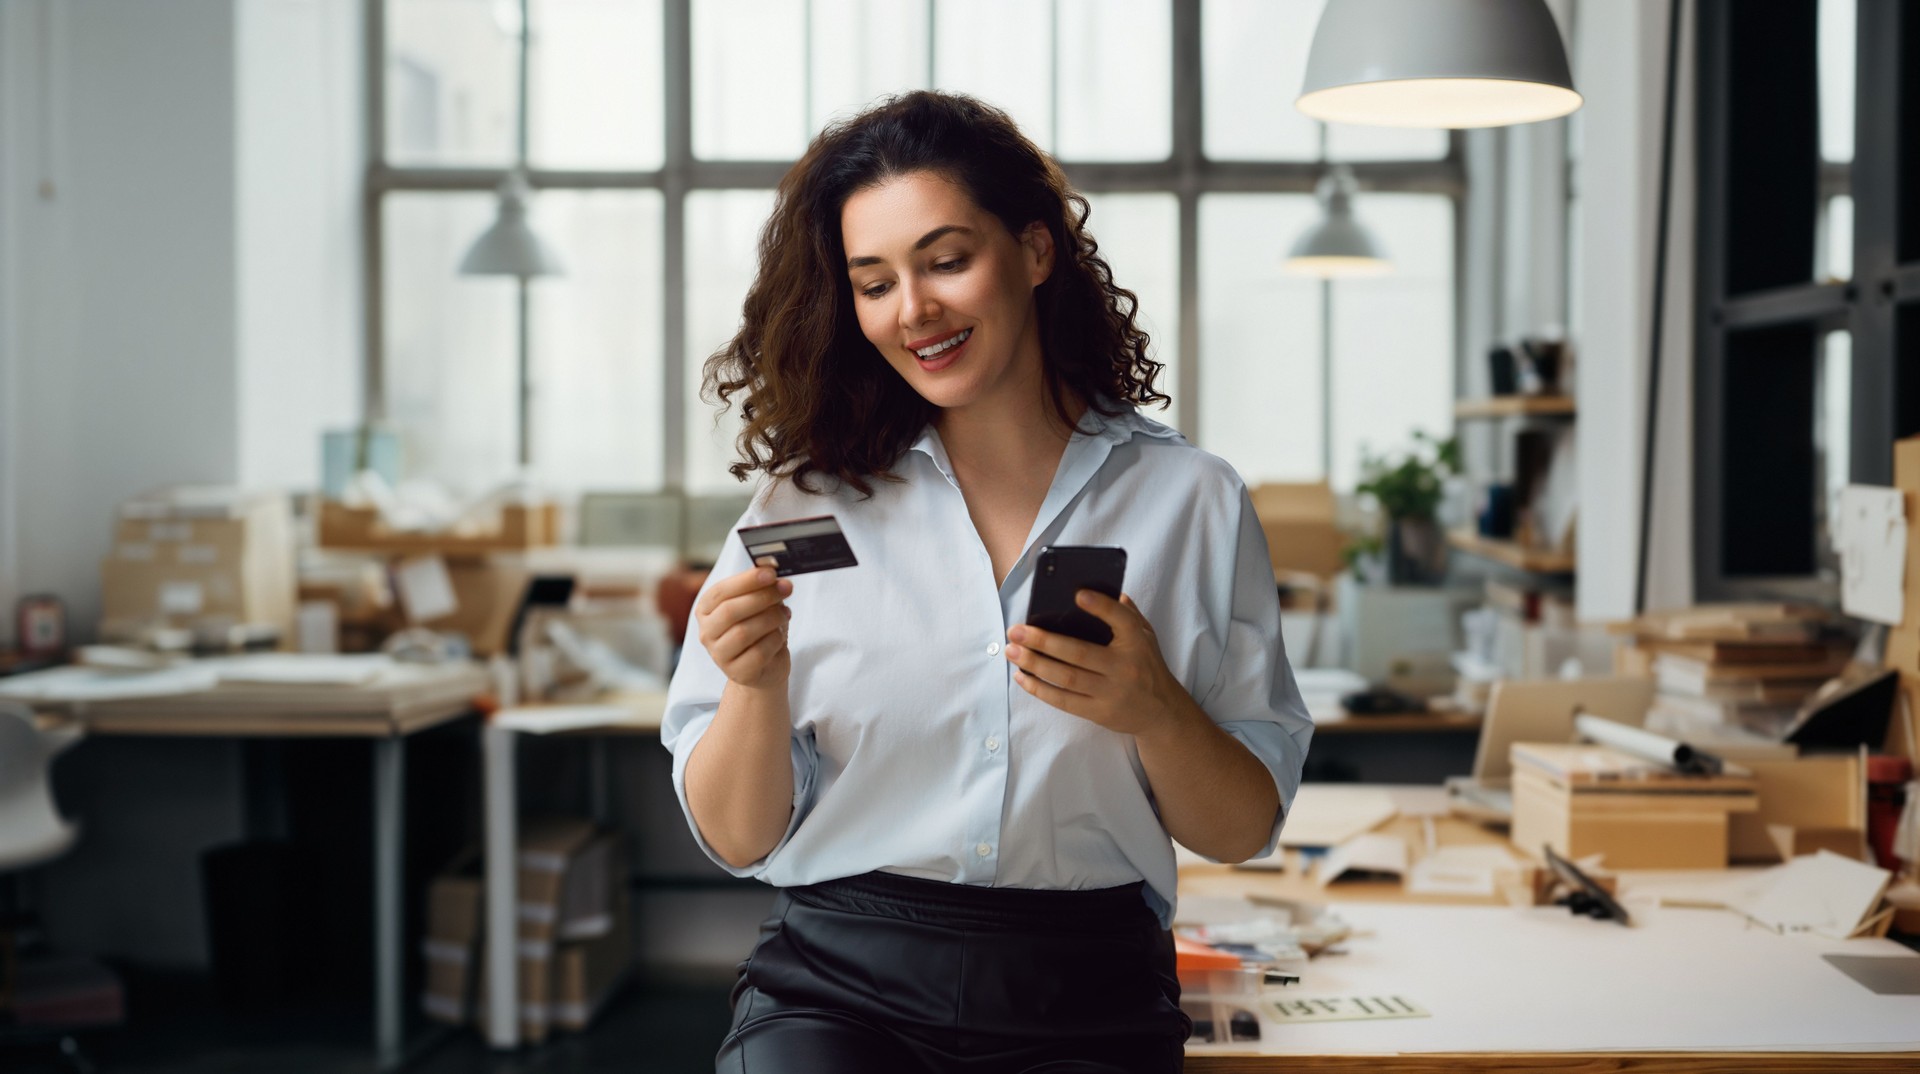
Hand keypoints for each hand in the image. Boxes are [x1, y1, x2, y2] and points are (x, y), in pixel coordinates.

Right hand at [695, 561, 792, 688]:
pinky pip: (759, 652)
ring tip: (786, 613)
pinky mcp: (737, 672)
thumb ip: (760, 587)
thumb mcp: (757, 605)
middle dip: (762, 597)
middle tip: (786, 588)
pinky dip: (775, 640)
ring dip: (771, 618)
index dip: (746, 580)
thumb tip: (771, 568)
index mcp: (706, 609)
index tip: (771, 573)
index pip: (721, 591)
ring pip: (744, 632)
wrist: (765, 667)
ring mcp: (719, 655)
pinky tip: (780, 636)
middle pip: (730, 611)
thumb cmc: (759, 630)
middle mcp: (706, 632)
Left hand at [1004, 591, 1193, 739]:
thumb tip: (1102, 588)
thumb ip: (1127, 613)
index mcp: (1137, 642)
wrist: (1162, 712)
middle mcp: (1124, 667)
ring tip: (1012, 650)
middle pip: (1078, 652)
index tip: (1077, 593)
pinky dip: (1039, 688)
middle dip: (1042, 640)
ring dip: (1034, 663)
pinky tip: (1022, 676)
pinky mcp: (1099, 712)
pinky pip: (1063, 700)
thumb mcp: (1146, 636)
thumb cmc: (1147, 666)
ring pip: (1065, 677)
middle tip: (1016, 630)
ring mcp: (1110, 692)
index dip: (1100, 607)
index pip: (1121, 620)